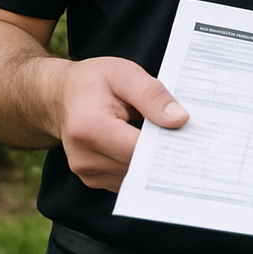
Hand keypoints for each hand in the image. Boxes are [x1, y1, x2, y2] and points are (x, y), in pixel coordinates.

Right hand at [55, 56, 188, 191]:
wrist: (60, 96)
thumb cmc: (93, 81)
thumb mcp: (126, 74)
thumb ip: (153, 95)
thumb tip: (180, 120)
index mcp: (90, 128)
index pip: (138, 149)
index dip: (167, 144)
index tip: (192, 137)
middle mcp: (85, 157)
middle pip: (138, 166)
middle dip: (164, 153)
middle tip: (192, 140)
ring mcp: (87, 172)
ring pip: (135, 176)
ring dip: (154, 161)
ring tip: (172, 139)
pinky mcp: (93, 178)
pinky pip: (127, 178)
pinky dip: (143, 166)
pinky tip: (155, 148)